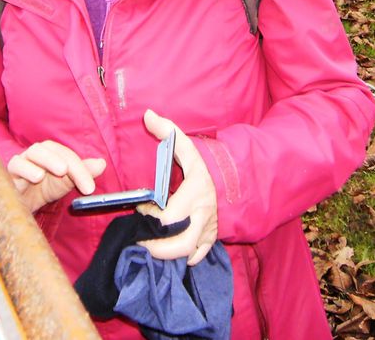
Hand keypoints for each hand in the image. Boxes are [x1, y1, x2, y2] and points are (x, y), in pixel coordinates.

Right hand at [7, 140, 106, 213]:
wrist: (19, 206)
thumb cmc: (42, 190)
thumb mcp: (64, 183)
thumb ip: (82, 174)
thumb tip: (101, 163)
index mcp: (52, 154)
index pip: (68, 155)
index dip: (81, 169)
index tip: (89, 188)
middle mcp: (38, 154)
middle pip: (50, 148)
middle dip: (65, 161)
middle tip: (73, 173)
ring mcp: (23, 161)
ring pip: (33, 152)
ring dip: (47, 160)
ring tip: (60, 171)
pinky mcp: (9, 173)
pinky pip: (16, 165)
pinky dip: (26, 168)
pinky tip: (36, 177)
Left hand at [137, 109, 217, 265]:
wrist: (234, 183)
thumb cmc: (204, 166)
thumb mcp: (188, 147)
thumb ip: (168, 131)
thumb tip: (148, 115)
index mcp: (196, 191)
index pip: (168, 216)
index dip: (150, 217)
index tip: (142, 208)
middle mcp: (204, 214)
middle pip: (179, 243)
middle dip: (155, 246)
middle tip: (140, 238)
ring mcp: (209, 230)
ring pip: (187, 254)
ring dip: (165, 255)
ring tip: (150, 247)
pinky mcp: (210, 240)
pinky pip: (195, 258)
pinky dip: (180, 259)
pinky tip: (168, 250)